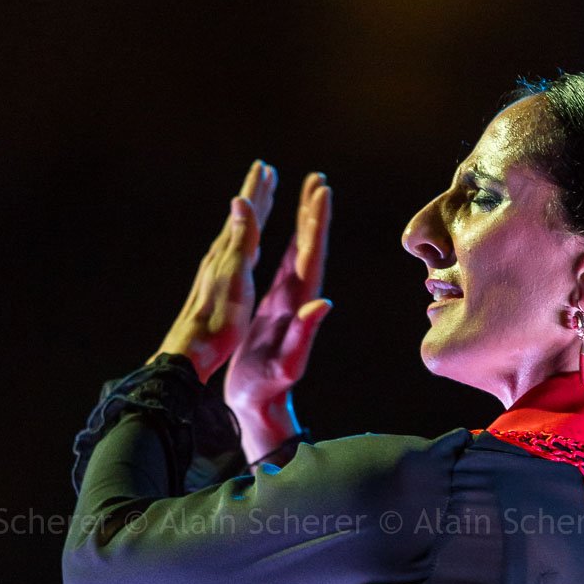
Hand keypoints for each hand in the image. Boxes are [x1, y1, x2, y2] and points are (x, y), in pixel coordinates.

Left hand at [145, 160, 278, 381]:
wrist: (192, 351)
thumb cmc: (219, 320)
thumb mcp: (234, 277)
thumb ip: (240, 239)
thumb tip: (240, 201)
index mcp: (228, 253)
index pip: (246, 214)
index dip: (258, 191)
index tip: (265, 167)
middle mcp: (220, 258)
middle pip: (240, 219)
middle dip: (255, 195)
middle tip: (263, 172)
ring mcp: (216, 273)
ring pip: (236, 235)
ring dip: (249, 215)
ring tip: (256, 202)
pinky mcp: (215, 289)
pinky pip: (233, 255)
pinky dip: (242, 242)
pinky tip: (242, 247)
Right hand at [223, 170, 332, 457]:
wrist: (260, 404)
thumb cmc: (270, 386)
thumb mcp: (287, 361)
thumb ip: (305, 333)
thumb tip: (323, 304)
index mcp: (299, 304)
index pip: (311, 256)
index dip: (316, 224)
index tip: (321, 192)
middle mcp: (297, 298)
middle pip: (308, 247)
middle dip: (313, 213)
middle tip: (318, 179)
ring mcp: (287, 301)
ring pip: (297, 253)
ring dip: (303, 223)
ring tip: (308, 193)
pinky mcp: (275, 308)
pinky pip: (282, 268)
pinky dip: (286, 245)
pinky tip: (285, 233)